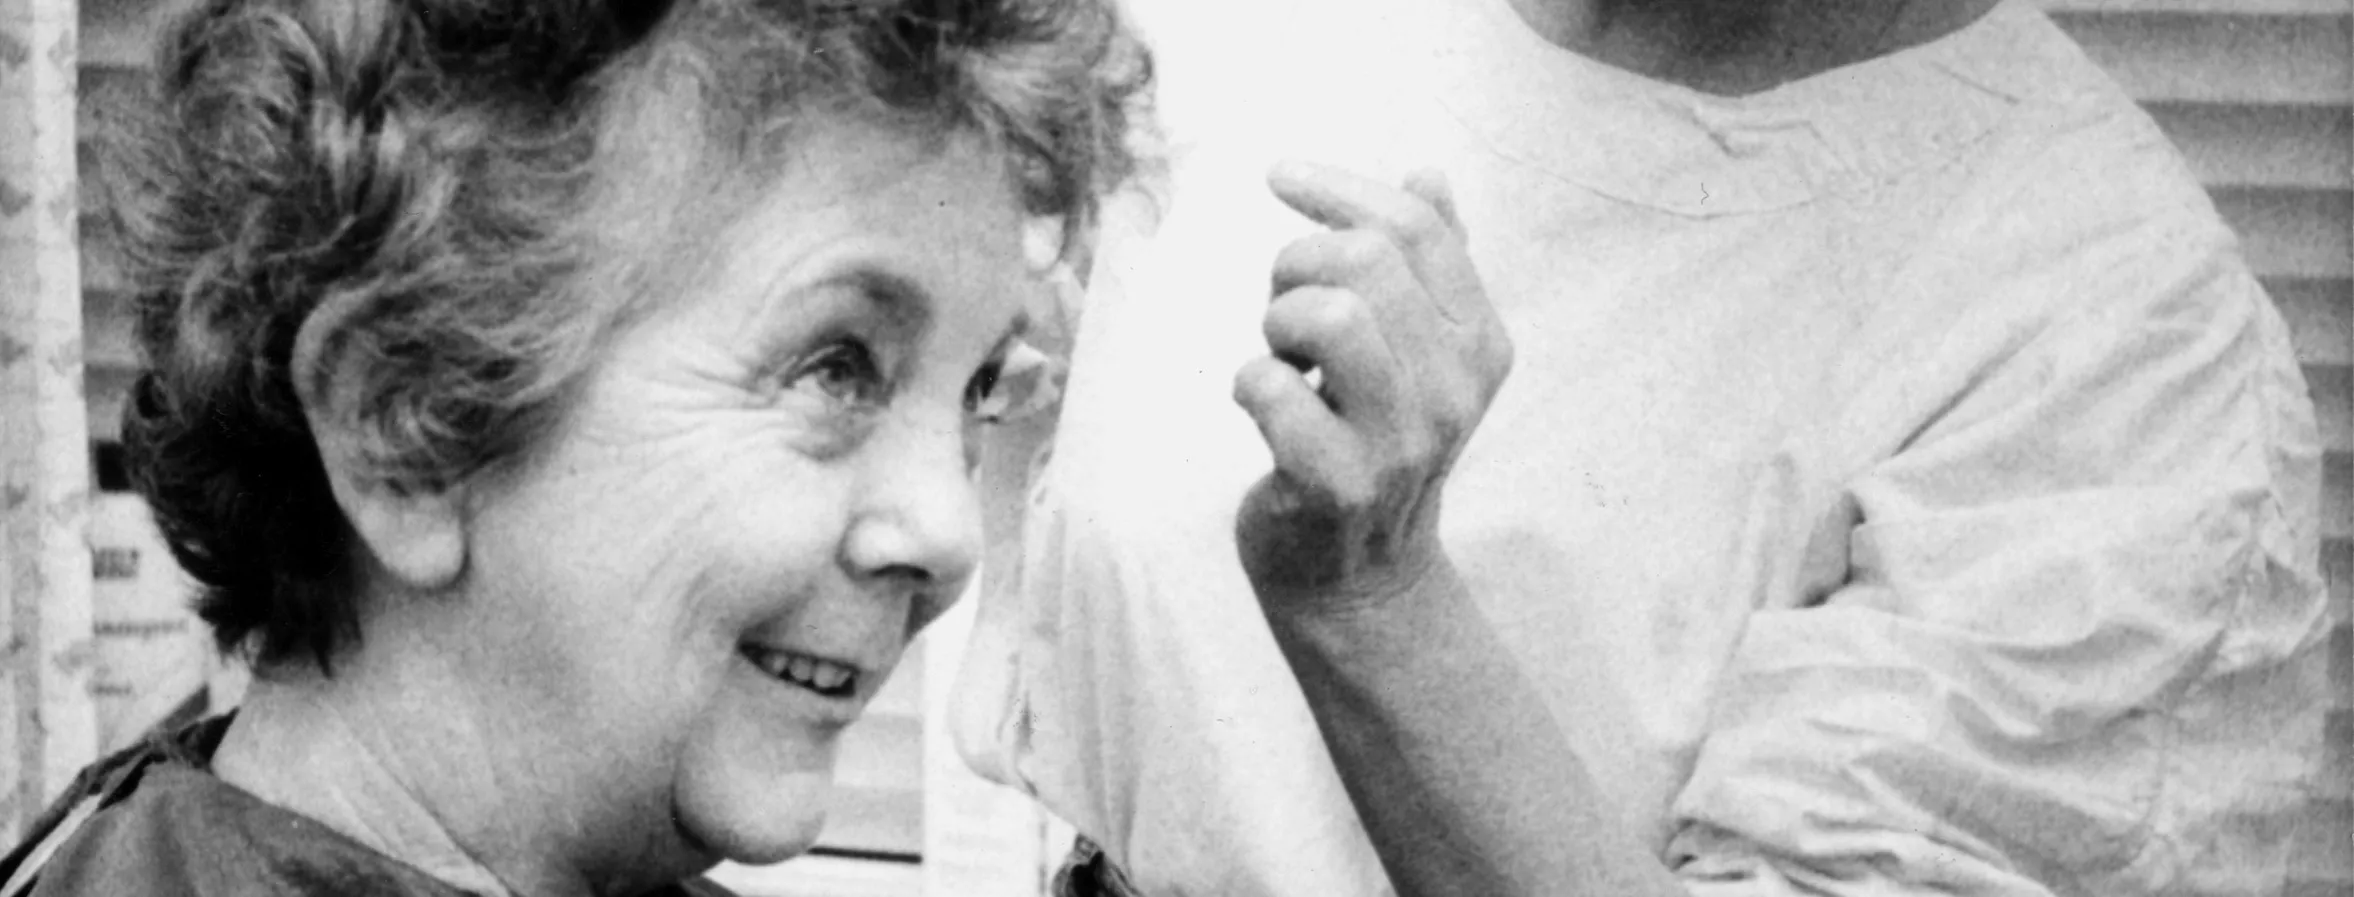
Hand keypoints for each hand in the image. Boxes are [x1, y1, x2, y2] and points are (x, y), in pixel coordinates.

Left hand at [1233, 162, 1512, 617]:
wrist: (1360, 579)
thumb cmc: (1375, 443)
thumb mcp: (1421, 352)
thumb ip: (1433, 263)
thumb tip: (1427, 170)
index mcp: (1481, 343)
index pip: (1417, 226)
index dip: (1339, 187)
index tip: (1280, 176)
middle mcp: (1454, 390)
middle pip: (1366, 260)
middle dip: (1298, 265)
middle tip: (1285, 311)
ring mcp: (1400, 442)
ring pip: (1331, 314)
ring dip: (1277, 321)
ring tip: (1282, 356)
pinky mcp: (1337, 487)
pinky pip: (1273, 391)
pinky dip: (1249, 383)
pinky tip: (1261, 405)